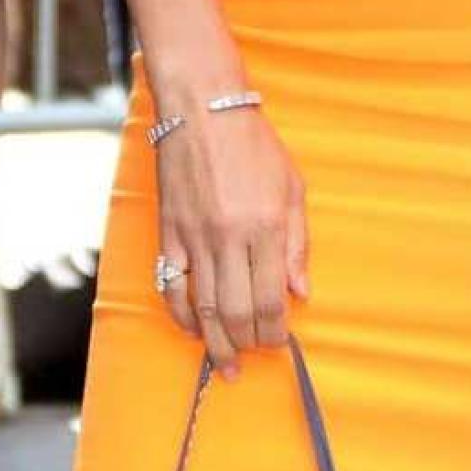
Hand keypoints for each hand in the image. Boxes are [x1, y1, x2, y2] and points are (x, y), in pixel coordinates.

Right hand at [155, 104, 308, 381]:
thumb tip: (301, 293)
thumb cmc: (253, 143)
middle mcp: (230, 237)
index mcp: (266, 225)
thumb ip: (297, 243)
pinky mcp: (169, 233)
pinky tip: (194, 329)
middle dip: (248, 342)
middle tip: (254, 353)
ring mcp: (195, 237)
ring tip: (226, 362)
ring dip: (215, 343)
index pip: (272, 298)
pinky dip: (181, 316)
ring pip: (203, 309)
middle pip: (236, 312)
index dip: (276, 330)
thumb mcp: (292, 185)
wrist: (203, 108)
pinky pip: (171, 288)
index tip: (280, 341)